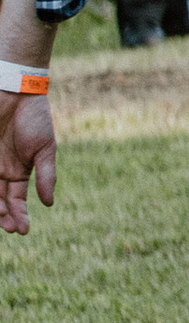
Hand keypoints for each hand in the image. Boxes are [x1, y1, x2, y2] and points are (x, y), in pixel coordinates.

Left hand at [1, 94, 55, 234]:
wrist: (15, 92)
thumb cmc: (34, 118)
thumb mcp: (45, 149)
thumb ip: (47, 176)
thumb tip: (49, 204)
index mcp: (19, 172)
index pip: (17, 200)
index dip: (20, 216)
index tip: (23, 230)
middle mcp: (1, 172)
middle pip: (0, 202)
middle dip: (4, 217)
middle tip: (9, 227)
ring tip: (0, 216)